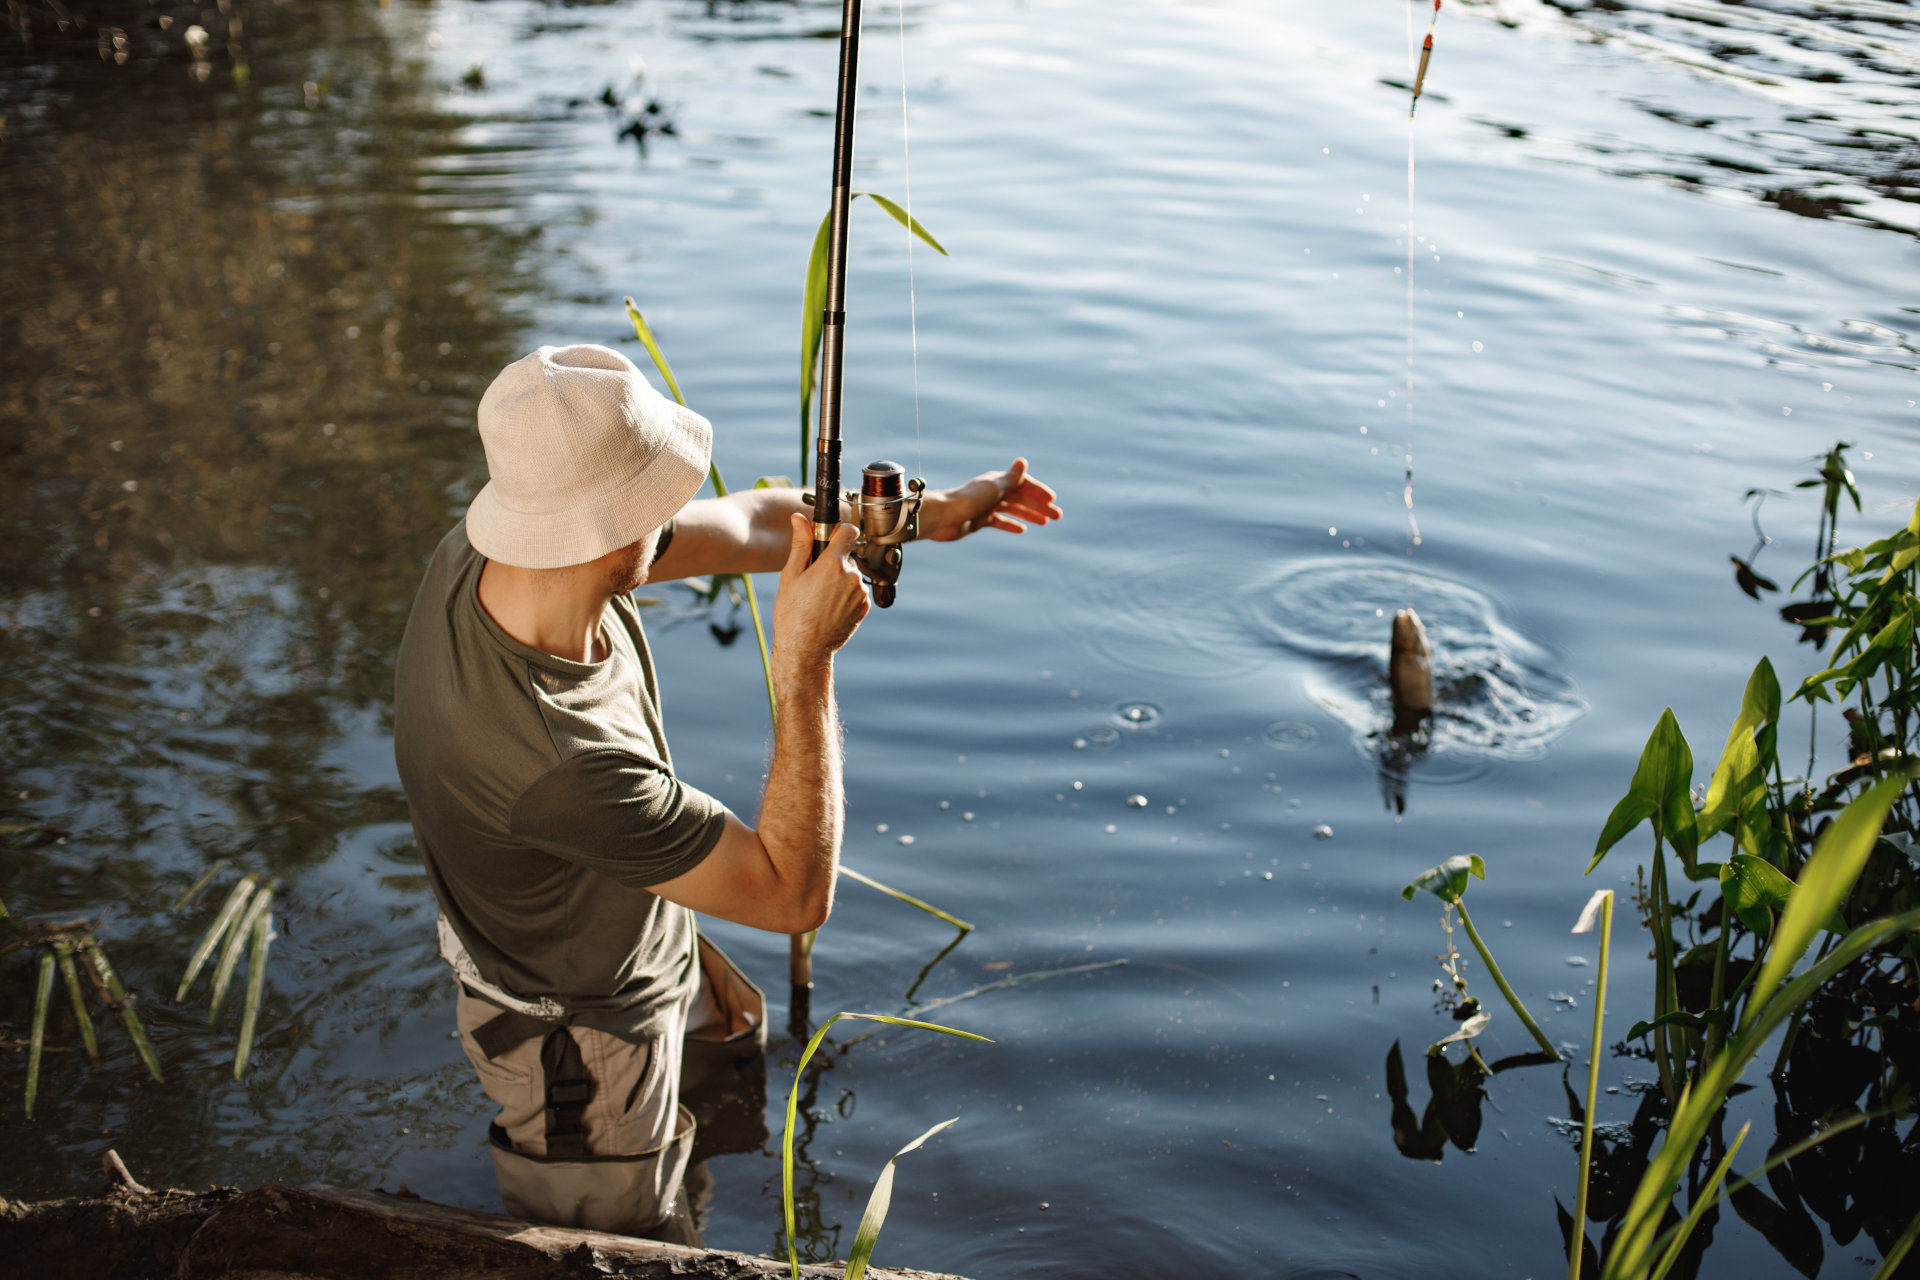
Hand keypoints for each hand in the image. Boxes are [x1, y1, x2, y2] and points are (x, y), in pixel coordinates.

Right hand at [772, 514, 869, 670]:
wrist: (805, 649)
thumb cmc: (792, 614)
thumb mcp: (790, 576)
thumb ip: (800, 544)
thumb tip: (800, 519)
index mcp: (832, 564)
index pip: (848, 530)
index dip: (838, 531)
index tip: (829, 538)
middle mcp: (851, 576)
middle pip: (846, 555)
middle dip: (833, 561)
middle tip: (814, 579)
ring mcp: (860, 593)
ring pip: (851, 574)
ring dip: (840, 579)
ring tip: (820, 597)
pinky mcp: (865, 607)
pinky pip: (857, 591)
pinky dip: (846, 595)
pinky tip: (829, 607)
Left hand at [918, 457, 1061, 541]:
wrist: (943, 518)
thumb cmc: (968, 500)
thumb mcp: (994, 488)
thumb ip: (1011, 478)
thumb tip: (1023, 461)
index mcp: (997, 481)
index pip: (1023, 484)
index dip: (1038, 491)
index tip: (1052, 501)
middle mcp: (992, 492)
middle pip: (1021, 497)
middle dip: (1039, 506)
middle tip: (1058, 516)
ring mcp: (986, 506)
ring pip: (1013, 509)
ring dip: (1029, 514)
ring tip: (1046, 522)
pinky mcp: (980, 520)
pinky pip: (1000, 521)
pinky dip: (1011, 524)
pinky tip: (1023, 530)